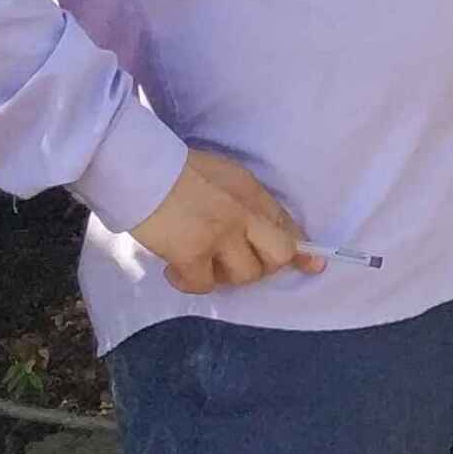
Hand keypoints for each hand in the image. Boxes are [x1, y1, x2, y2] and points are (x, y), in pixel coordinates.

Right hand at [129, 148, 324, 292]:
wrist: (141, 167)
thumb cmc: (175, 169)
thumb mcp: (223, 175)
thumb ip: (243, 201)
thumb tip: (255, 229)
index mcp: (252, 192)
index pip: (287, 225)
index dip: (299, 250)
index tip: (311, 265)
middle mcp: (244, 214)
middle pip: (278, 255)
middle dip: (263, 266)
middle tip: (233, 263)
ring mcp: (221, 235)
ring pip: (244, 276)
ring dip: (223, 276)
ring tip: (200, 262)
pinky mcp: (193, 254)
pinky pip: (204, 286)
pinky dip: (189, 283)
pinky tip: (175, 270)